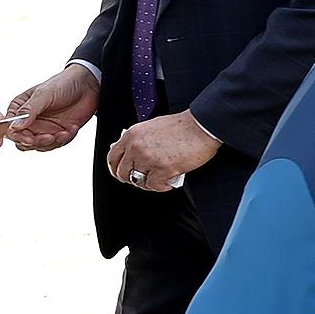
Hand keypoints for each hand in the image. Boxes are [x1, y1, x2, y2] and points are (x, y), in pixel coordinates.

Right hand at [6, 66, 98, 150]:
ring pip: (39, 145)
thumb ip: (29, 110)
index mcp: (20, 108)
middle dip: (35, 142)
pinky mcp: (57, 133)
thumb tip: (16, 126)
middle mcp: (30, 120)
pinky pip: (56, 144)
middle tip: (48, 137)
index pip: (10, 127)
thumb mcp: (44, 94)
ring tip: (62, 133)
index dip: (17, 135)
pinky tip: (70, 129)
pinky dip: (64, 140)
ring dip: (51, 142)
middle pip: (22, 140)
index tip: (29, 138)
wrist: (88, 85)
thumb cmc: (63, 83)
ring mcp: (43, 128)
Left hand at [106, 111, 221, 191]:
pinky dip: (160, 187)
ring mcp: (148, 158)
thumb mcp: (152, 127)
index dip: (116, 168)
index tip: (121, 173)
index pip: (113, 156)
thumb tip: (132, 152)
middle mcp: (136, 146)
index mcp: (132, 134)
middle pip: (122, 172)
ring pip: (137, 181)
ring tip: (158, 181)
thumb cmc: (182, 126)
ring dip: (147, 184)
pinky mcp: (163, 169)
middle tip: (141, 180)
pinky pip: (154, 185)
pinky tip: (167, 183)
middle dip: (131, 179)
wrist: (201, 127)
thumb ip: (139, 140)